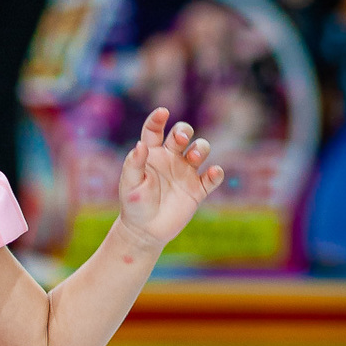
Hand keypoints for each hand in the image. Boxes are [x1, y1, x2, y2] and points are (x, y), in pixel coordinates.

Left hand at [117, 108, 223, 250]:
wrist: (145, 232)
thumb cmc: (134, 206)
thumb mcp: (130, 185)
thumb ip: (134, 164)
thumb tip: (140, 145)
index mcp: (152, 154)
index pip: (155, 130)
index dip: (158, 119)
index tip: (162, 113)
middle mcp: (171, 158)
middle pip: (182, 134)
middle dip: (184, 131)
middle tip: (180, 140)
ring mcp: (186, 172)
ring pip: (200, 150)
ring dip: (200, 148)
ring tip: (193, 157)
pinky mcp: (197, 189)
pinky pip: (212, 178)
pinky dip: (216, 173)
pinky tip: (212, 173)